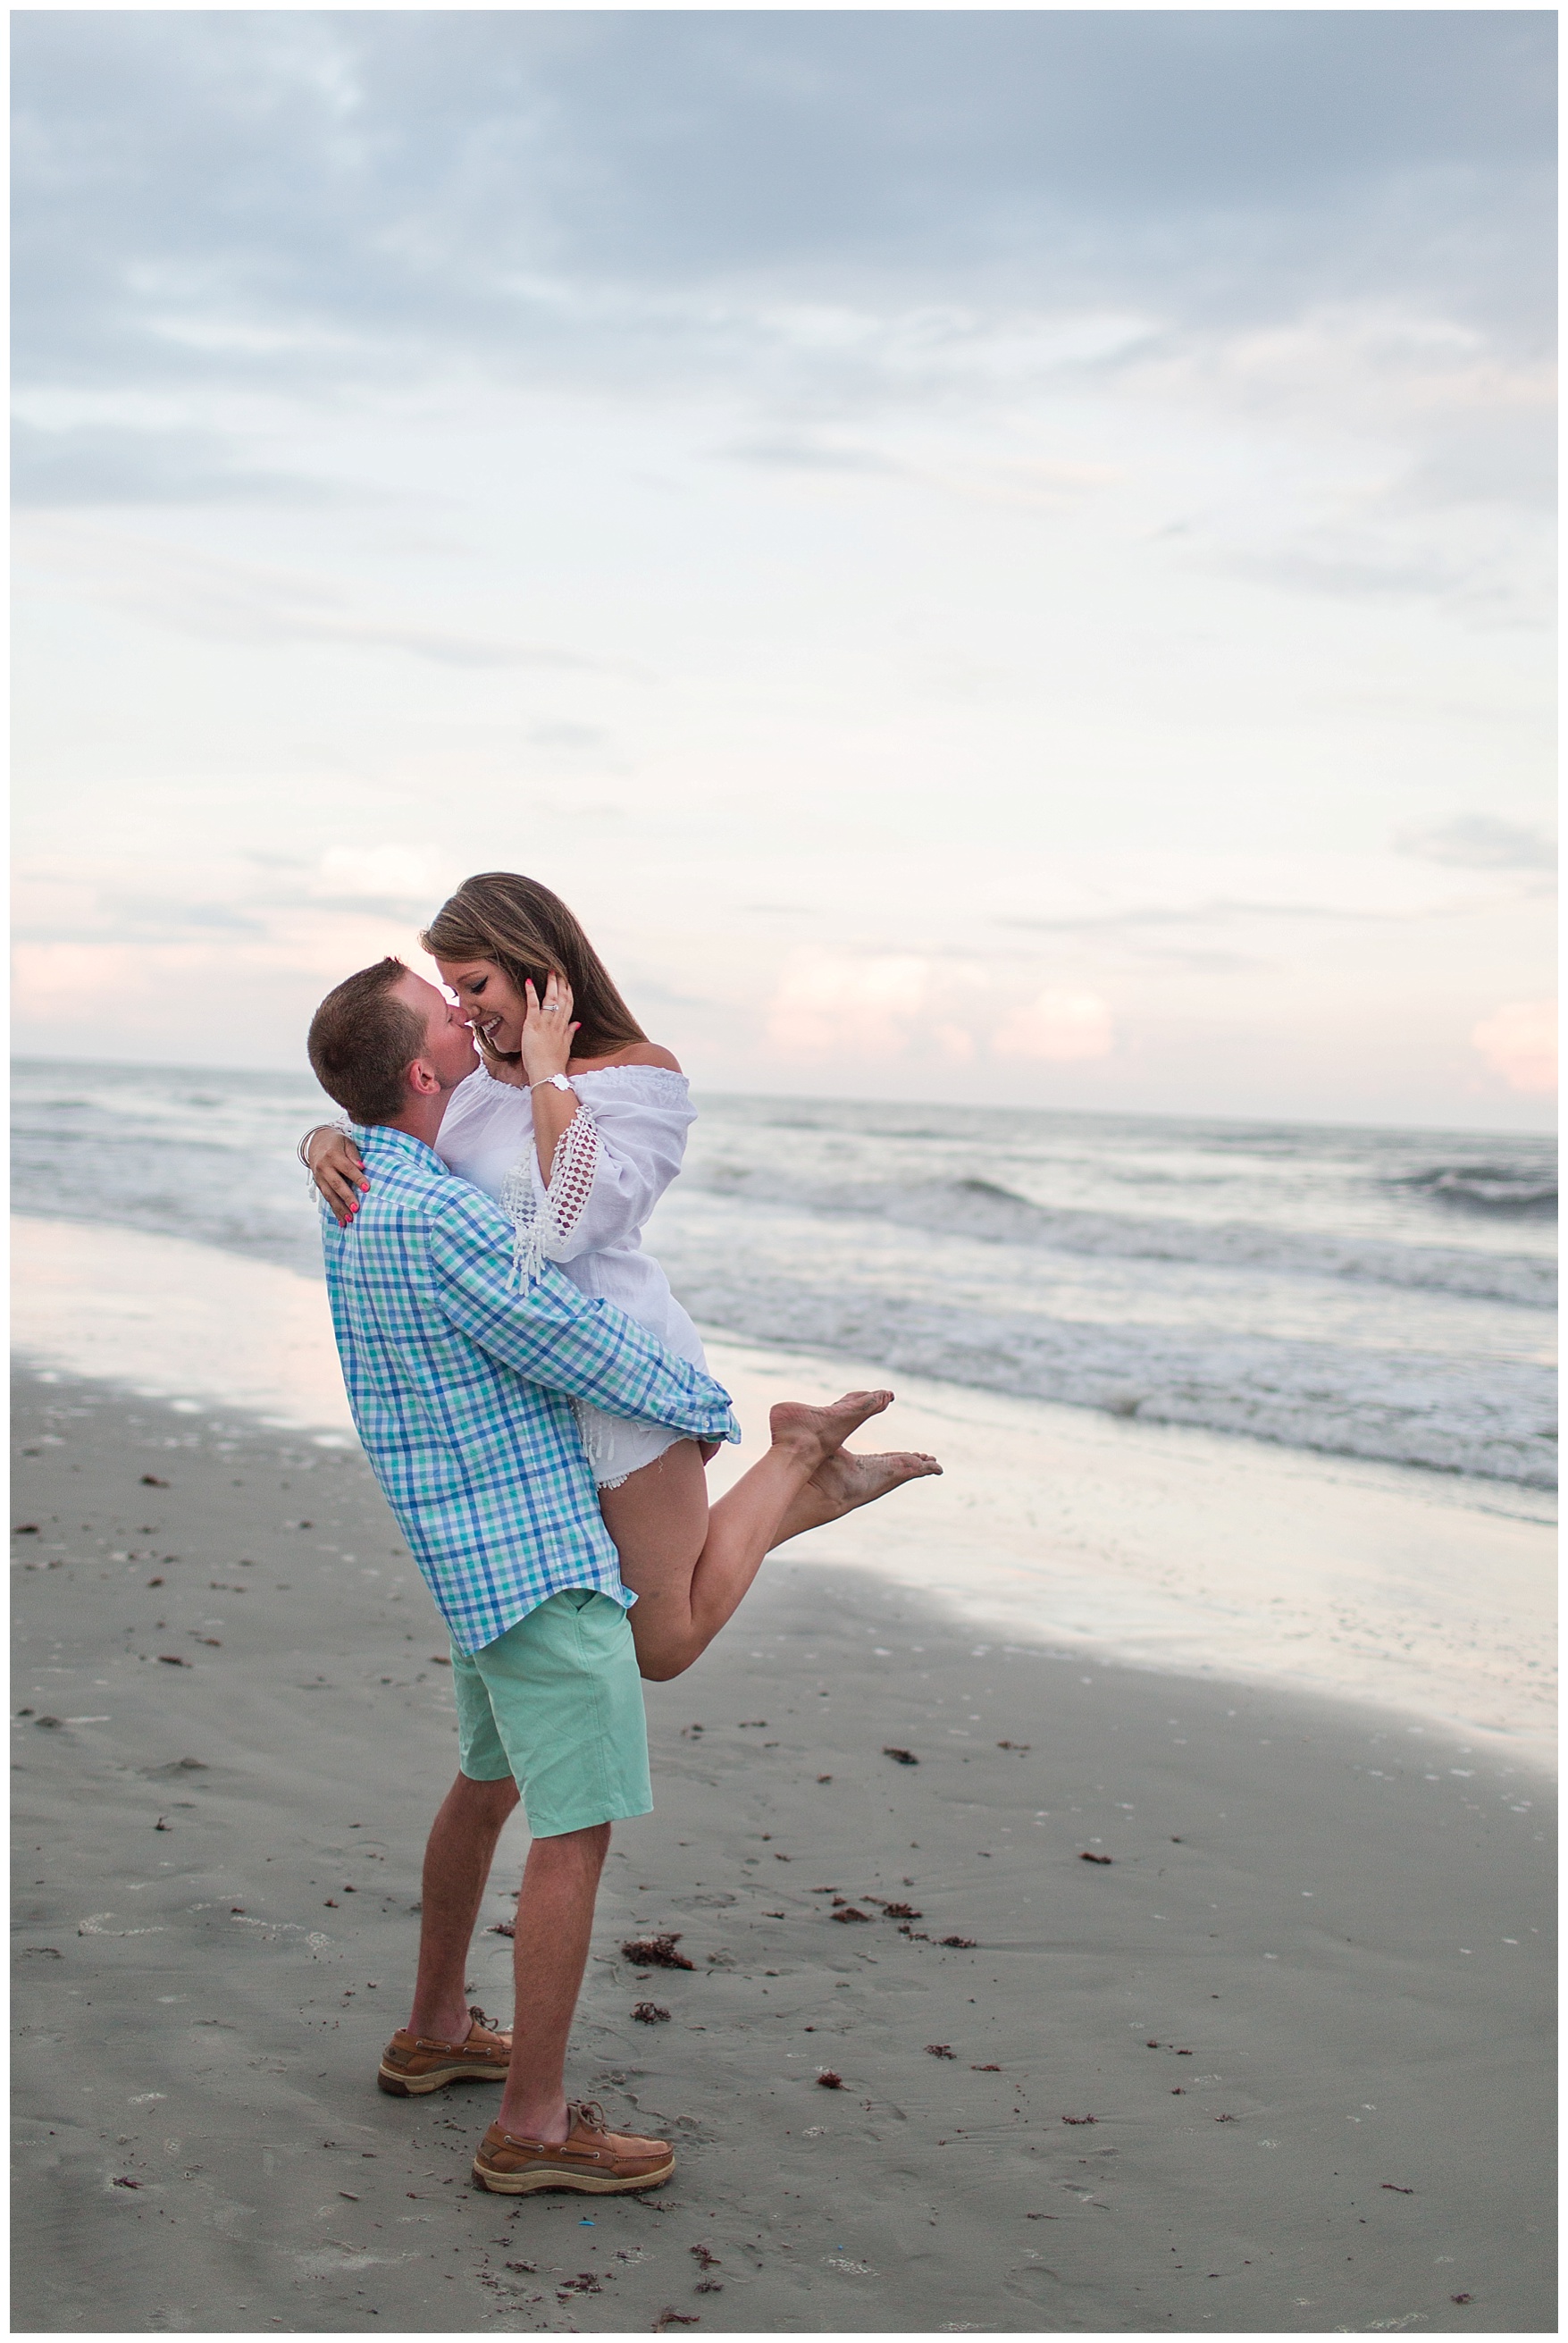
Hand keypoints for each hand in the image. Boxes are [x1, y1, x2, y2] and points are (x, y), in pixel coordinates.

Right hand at [306, 1128, 368, 1226]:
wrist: (316, 1143)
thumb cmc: (337, 1143)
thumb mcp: (346, 1143)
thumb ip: (354, 1155)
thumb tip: (362, 1167)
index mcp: (332, 1155)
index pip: (347, 1168)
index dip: (357, 1178)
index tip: (367, 1188)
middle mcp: (323, 1167)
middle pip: (336, 1184)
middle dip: (347, 1197)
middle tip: (357, 1209)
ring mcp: (319, 1177)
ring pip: (329, 1195)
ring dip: (340, 1208)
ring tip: (350, 1219)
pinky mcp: (319, 1185)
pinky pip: (327, 1199)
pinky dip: (334, 1211)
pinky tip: (342, 1221)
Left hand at [518, 970, 579, 1086]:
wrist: (547, 1072)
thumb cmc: (554, 1063)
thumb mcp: (566, 1047)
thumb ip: (570, 1033)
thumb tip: (577, 1024)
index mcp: (563, 1028)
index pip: (568, 1006)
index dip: (568, 992)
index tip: (567, 982)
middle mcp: (556, 1023)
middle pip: (561, 999)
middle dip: (561, 984)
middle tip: (559, 970)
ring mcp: (545, 1023)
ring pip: (550, 999)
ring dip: (550, 984)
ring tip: (550, 971)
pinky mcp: (533, 1025)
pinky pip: (533, 1006)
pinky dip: (531, 993)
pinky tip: (529, 982)